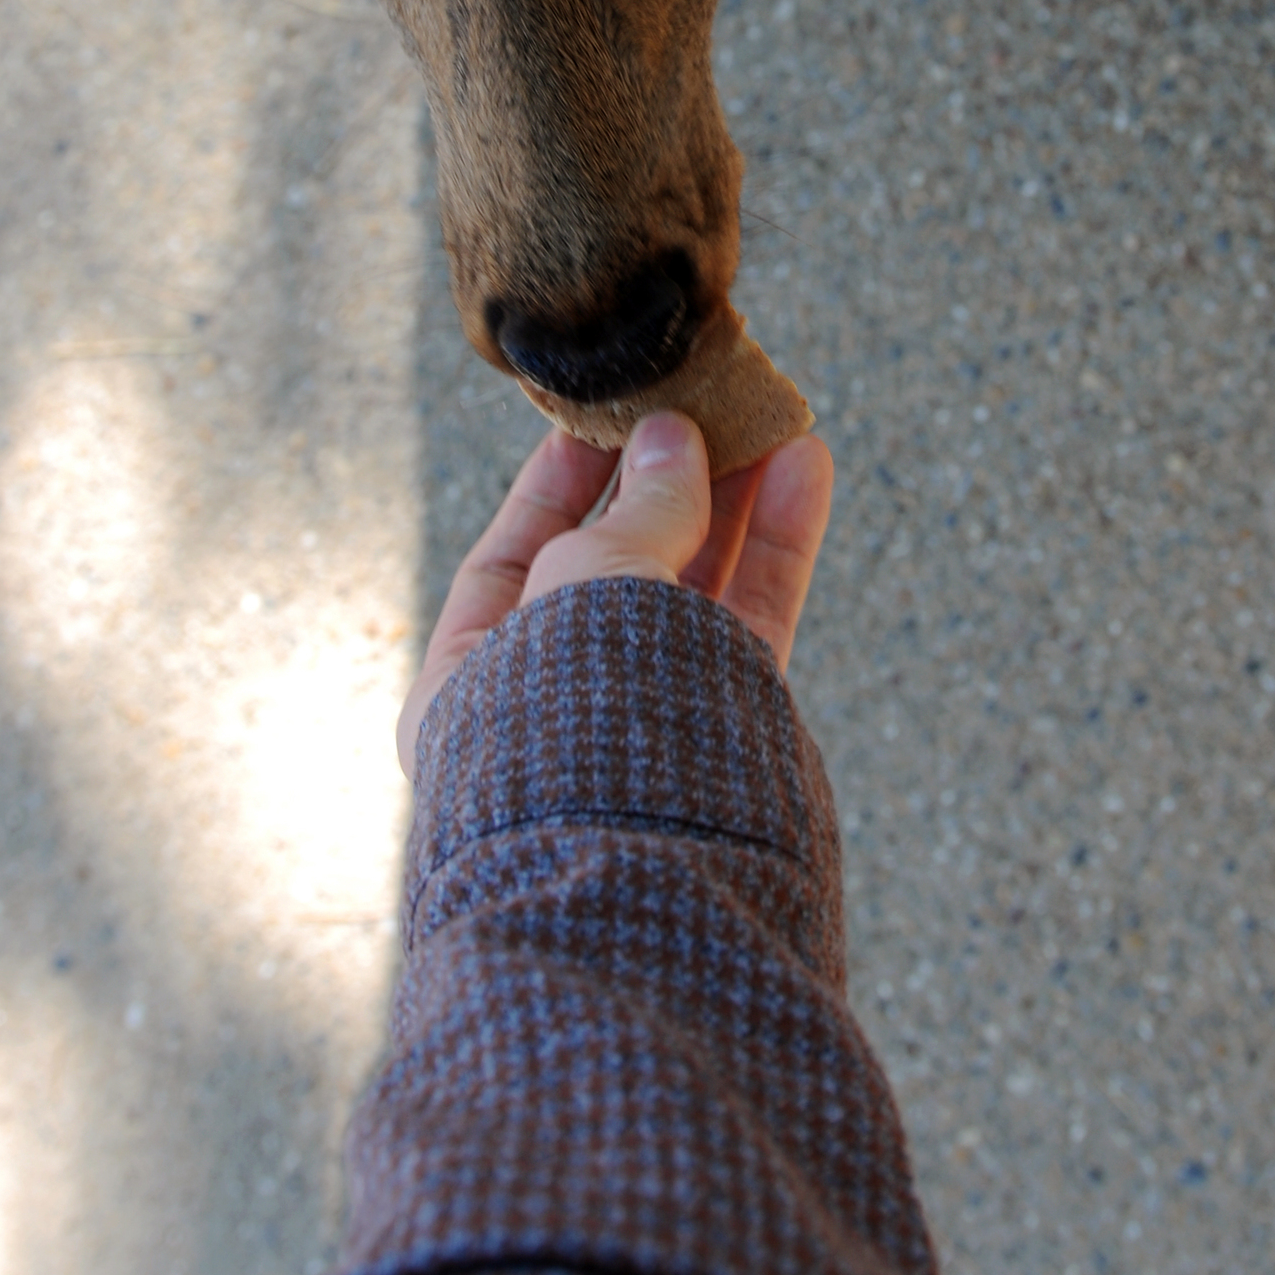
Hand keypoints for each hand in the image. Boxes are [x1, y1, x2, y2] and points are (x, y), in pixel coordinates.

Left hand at [397, 413, 833, 774]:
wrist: (654, 872)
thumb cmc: (577, 727)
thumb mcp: (587, 585)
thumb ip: (637, 510)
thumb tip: (674, 439)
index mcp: (471, 686)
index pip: (510, 559)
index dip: (558, 481)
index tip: (603, 414)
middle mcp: (560, 705)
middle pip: (616, 565)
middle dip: (663, 481)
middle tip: (703, 402)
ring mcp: (649, 721)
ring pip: (695, 587)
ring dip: (733, 499)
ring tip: (771, 419)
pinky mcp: (732, 734)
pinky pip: (752, 620)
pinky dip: (777, 544)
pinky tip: (803, 469)